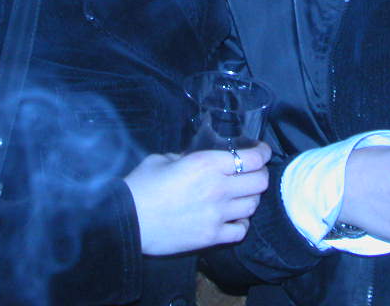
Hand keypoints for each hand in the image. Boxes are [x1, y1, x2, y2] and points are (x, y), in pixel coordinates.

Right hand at [125, 142, 270, 255]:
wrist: (127, 221)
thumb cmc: (141, 186)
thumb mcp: (163, 159)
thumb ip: (187, 156)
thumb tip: (196, 157)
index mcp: (207, 163)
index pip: (252, 158)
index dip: (262, 153)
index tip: (261, 152)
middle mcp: (219, 188)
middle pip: (260, 182)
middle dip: (259, 175)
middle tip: (252, 173)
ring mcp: (218, 215)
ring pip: (254, 205)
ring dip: (250, 198)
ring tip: (241, 196)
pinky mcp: (212, 237)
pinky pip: (241, 230)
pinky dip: (241, 223)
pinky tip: (232, 218)